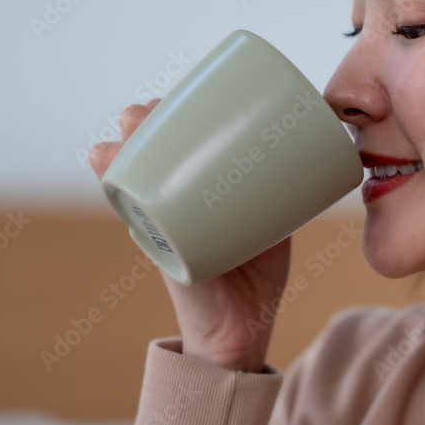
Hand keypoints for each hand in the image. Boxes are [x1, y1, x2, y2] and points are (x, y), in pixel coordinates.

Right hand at [89, 99, 291, 372]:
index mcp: (195, 192)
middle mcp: (169, 201)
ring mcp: (158, 219)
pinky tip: (106, 157)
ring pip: (131, 166)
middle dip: (147, 117)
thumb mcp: (275, 222)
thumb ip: (288, 192)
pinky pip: (128, 206)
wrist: (244, 329)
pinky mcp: (158, 241)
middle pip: (147, 147)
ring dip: (128, 136)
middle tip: (162, 108)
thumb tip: (318, 146)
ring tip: (138, 123)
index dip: (175, 114)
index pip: (176, 143)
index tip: (189, 95)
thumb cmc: (257, 273)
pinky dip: (112, 176)